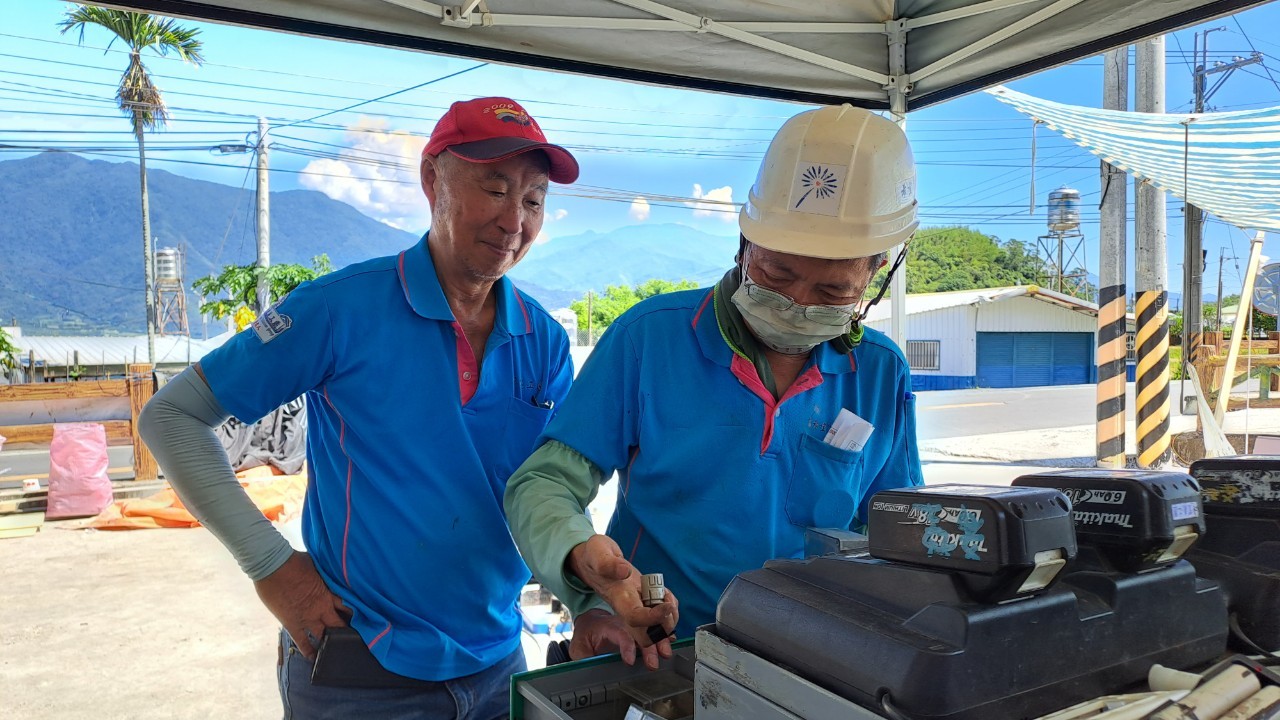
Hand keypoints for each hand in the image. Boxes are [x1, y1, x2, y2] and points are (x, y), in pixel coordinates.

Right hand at [254, 551, 349, 659]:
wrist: (273, 565)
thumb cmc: (295, 561)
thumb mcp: (317, 566)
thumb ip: (325, 574)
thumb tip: (332, 569)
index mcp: (329, 593)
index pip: (348, 607)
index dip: (355, 614)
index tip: (363, 619)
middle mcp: (321, 608)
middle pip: (339, 623)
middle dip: (347, 630)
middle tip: (355, 639)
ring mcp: (307, 618)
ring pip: (325, 635)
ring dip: (331, 640)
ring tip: (340, 649)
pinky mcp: (293, 624)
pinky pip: (303, 642)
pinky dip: (308, 651)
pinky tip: (315, 659)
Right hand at [567, 535, 677, 659]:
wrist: (591, 559)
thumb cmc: (594, 556)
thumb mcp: (598, 553)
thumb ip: (607, 563)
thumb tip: (624, 571)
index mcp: (618, 597)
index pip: (635, 618)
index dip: (653, 617)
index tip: (667, 605)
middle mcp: (627, 608)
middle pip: (645, 636)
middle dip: (662, 632)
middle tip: (669, 610)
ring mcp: (636, 607)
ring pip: (654, 630)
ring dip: (669, 622)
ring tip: (668, 601)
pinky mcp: (642, 602)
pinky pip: (660, 616)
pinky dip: (670, 611)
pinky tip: (667, 597)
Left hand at [570, 608, 667, 669]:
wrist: (592, 622)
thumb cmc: (586, 634)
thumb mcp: (578, 646)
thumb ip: (582, 656)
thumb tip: (587, 665)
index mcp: (607, 626)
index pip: (618, 634)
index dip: (626, 646)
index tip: (630, 660)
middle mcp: (622, 622)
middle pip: (638, 632)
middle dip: (649, 646)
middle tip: (655, 661)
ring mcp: (631, 623)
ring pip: (648, 628)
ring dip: (659, 639)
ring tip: (666, 652)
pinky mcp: (638, 626)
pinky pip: (652, 627)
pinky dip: (662, 633)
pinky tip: (671, 640)